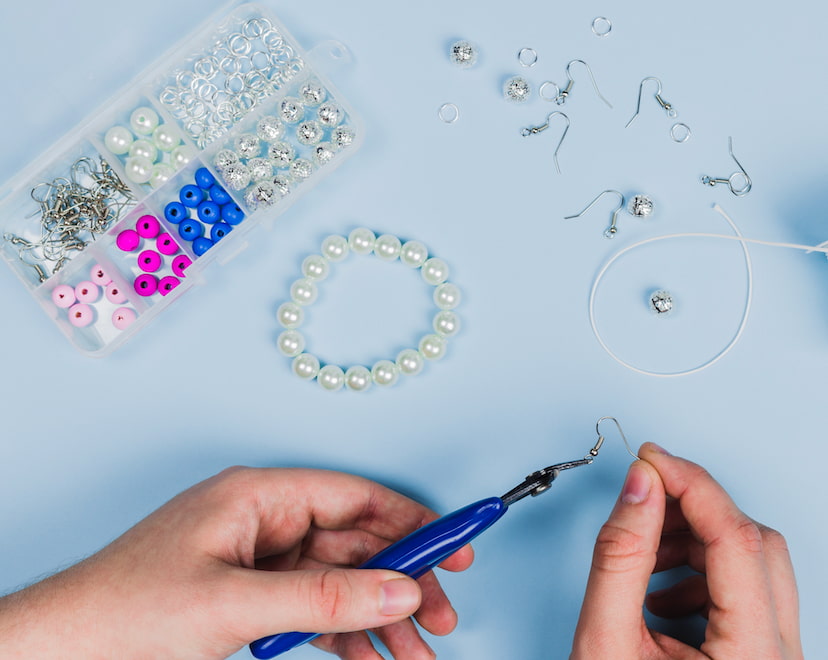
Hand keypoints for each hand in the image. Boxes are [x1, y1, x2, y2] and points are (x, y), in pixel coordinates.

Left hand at [0, 467, 473, 658]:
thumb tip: (398, 588)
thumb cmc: (127, 611)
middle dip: (401, 582)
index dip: (410, 521)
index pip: (353, 499)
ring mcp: (259, 562)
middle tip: (440, 616)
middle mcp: (265, 522)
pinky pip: (315, 610)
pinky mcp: (252, 599)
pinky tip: (373, 659)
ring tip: (416, 654)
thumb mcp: (236, 604)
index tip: (452, 545)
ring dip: (379, 618)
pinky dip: (346, 635)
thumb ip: (325, 596)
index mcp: (259, 496)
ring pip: (341, 583)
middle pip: (355, 545)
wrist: (66, 653)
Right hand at [571, 443, 801, 658]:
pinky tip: (658, 594)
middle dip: (695, 512)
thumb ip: (621, 556)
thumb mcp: (606, 641)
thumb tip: (640, 487)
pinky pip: (747, 593)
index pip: (737, 540)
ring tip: (644, 563)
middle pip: (757, 546)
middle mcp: (781, 659)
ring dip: (697, 545)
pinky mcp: (762, 657)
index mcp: (754, 659)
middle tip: (645, 498)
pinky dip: (701, 575)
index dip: (692, 486)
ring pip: (756, 566)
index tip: (652, 459)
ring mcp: (776, 659)